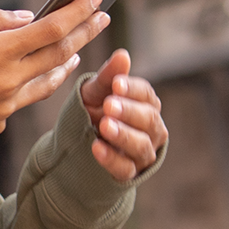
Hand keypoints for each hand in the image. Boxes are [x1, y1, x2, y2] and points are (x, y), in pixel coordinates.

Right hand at [0, 0, 110, 137]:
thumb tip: (27, 18)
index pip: (51, 29)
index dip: (76, 13)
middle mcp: (9, 80)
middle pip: (59, 53)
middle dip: (84, 33)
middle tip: (101, 17)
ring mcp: (6, 105)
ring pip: (49, 81)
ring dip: (66, 62)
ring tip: (77, 49)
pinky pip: (23, 99)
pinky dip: (33, 84)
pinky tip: (36, 75)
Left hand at [79, 48, 166, 182]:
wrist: (77, 145)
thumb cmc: (93, 111)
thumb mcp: (95, 93)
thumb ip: (108, 77)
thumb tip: (122, 55)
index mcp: (146, 105)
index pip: (147, 95)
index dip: (133, 90)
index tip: (116, 83)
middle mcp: (151, 129)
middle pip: (149, 120)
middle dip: (129, 111)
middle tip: (109, 105)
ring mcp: (142, 153)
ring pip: (141, 146)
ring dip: (123, 135)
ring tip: (104, 125)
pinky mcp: (128, 173)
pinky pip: (125, 169)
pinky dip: (111, 159)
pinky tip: (96, 148)